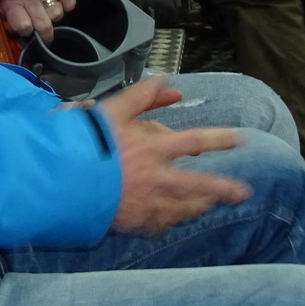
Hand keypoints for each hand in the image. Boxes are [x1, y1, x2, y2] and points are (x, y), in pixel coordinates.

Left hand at [0, 0, 78, 41]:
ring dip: (54, 14)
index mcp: (11, 2)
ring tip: (49, 8)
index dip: (26, 30)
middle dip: (46, 35)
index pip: (23, 27)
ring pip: (57, 14)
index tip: (27, 28)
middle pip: (43, 26)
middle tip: (46, 34)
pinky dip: (68, 3)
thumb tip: (25, 31)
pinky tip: (62, 1)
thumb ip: (12, 14)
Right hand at [99, 76, 249, 235]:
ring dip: (198, 206)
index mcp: (153, 149)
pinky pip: (159, 225)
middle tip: (243, 193)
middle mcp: (157, 179)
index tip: (238, 140)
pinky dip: (168, 221)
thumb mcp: (112, 110)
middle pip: (199, 186)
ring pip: (182, 209)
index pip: (195, 142)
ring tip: (208, 205)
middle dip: (224, 190)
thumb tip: (166, 80)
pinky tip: (172, 220)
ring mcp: (147, 204)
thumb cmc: (85, 142)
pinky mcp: (133, 222)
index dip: (219, 139)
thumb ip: (140, 96)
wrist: (61, 180)